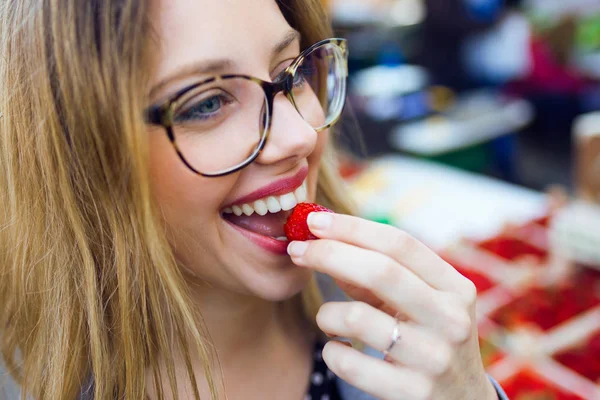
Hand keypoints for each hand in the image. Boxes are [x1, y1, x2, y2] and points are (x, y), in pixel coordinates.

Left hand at [287, 213, 497, 399]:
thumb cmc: (428, 340)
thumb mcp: (417, 303)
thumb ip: (376, 276)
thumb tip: (323, 242)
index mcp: (455, 288)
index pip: (400, 244)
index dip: (352, 227)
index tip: (314, 220)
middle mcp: (451, 320)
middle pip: (381, 271)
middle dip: (329, 253)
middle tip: (297, 250)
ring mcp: (433, 359)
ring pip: (356, 317)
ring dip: (327, 313)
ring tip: (329, 320)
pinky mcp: (411, 393)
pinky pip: (347, 362)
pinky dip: (331, 351)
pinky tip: (339, 350)